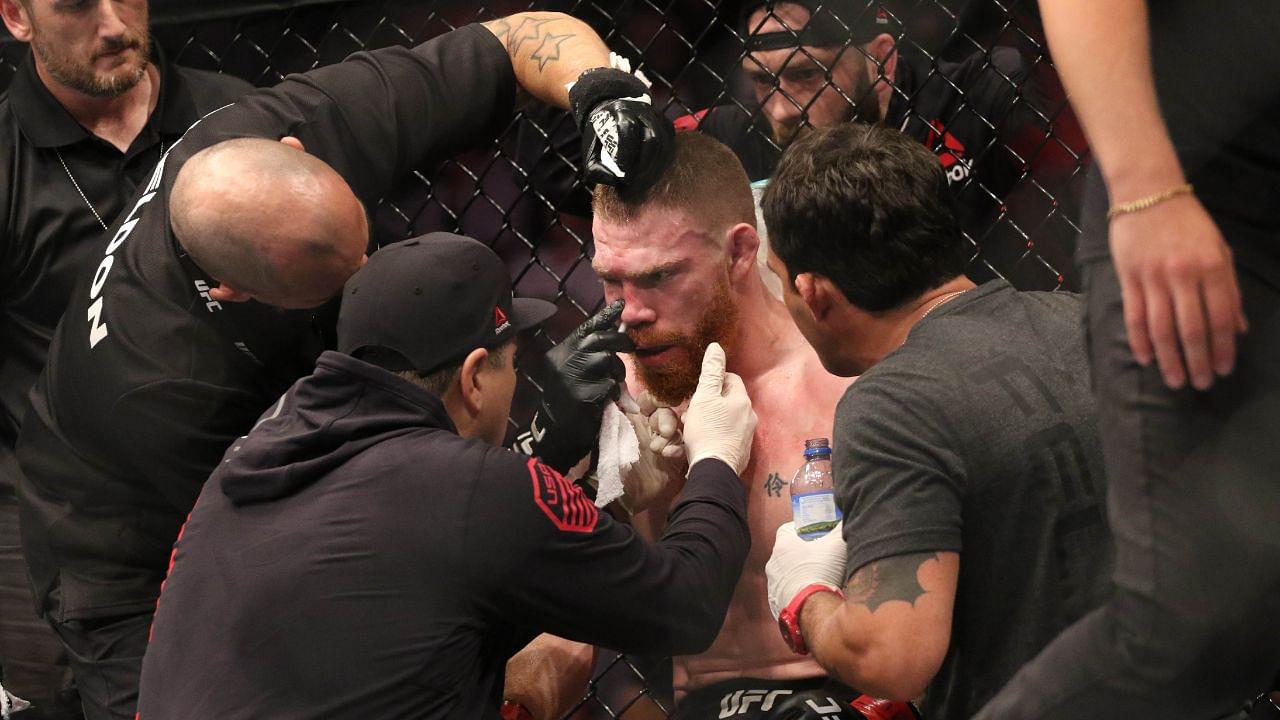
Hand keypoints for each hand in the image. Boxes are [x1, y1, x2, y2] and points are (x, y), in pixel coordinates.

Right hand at [518, 300, 634, 472]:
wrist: (557, 433)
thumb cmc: (571, 400)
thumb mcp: (575, 371)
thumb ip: (590, 354)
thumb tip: (618, 332)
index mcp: (561, 352)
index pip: (585, 328)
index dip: (605, 316)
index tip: (621, 305)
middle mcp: (562, 360)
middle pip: (598, 340)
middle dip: (620, 342)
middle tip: (631, 348)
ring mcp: (570, 377)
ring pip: (606, 361)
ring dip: (617, 373)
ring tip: (612, 385)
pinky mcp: (580, 395)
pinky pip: (608, 386)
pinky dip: (613, 394)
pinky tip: (605, 402)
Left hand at [569, 67, 674, 191]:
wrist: (615, 112)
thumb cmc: (602, 134)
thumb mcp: (590, 149)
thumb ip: (596, 169)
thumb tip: (617, 181)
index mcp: (621, 110)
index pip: (628, 129)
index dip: (626, 153)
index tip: (621, 171)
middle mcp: (644, 111)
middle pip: (652, 139)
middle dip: (642, 165)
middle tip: (631, 181)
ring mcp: (659, 119)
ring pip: (663, 147)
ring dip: (652, 169)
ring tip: (639, 182)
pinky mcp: (668, 128)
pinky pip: (669, 150)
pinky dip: (659, 167)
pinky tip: (647, 177)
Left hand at [617, 390, 686, 514]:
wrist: (616, 494)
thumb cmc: (610, 459)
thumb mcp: (607, 427)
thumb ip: (613, 404)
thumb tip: (617, 381)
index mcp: (633, 419)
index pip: (651, 400)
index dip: (657, 399)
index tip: (658, 404)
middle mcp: (649, 429)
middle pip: (669, 413)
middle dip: (668, 420)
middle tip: (664, 432)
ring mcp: (661, 446)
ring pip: (678, 430)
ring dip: (672, 437)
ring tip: (660, 451)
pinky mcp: (671, 463)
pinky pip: (682, 449)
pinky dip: (677, 450)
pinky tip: (668, 456)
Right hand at [682, 343, 755, 474]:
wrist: (714, 469)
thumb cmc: (706, 431)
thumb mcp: (704, 397)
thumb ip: (711, 371)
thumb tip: (716, 347)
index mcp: (742, 400)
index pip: (731, 378)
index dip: (713, 381)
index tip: (699, 391)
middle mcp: (750, 416)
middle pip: (730, 399)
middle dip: (712, 401)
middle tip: (693, 409)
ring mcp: (748, 435)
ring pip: (729, 417)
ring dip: (713, 417)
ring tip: (695, 425)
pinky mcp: (742, 451)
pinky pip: (729, 434)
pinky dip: (718, 433)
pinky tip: (704, 439)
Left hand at [766, 521, 847, 619]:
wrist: (811, 608)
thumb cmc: (820, 573)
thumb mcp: (837, 545)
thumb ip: (841, 530)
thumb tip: (846, 521)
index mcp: (783, 545)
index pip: (787, 529)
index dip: (801, 530)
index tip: (813, 534)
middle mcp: (773, 563)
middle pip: (787, 552)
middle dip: (802, 553)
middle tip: (819, 556)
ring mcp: (772, 584)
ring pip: (786, 573)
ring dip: (798, 574)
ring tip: (817, 578)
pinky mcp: (776, 601)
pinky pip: (786, 593)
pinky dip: (796, 592)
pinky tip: (811, 595)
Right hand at [1109, 194, 1246, 389]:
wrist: (1148, 192)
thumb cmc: (1188, 222)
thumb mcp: (1219, 250)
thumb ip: (1229, 289)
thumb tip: (1239, 328)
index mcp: (1213, 267)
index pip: (1220, 317)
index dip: (1223, 348)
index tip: (1224, 369)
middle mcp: (1184, 274)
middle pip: (1192, 328)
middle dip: (1198, 361)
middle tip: (1201, 384)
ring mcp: (1154, 277)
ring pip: (1162, 328)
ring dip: (1171, 359)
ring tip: (1176, 381)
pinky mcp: (1129, 277)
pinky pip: (1135, 316)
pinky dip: (1140, 341)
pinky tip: (1146, 359)